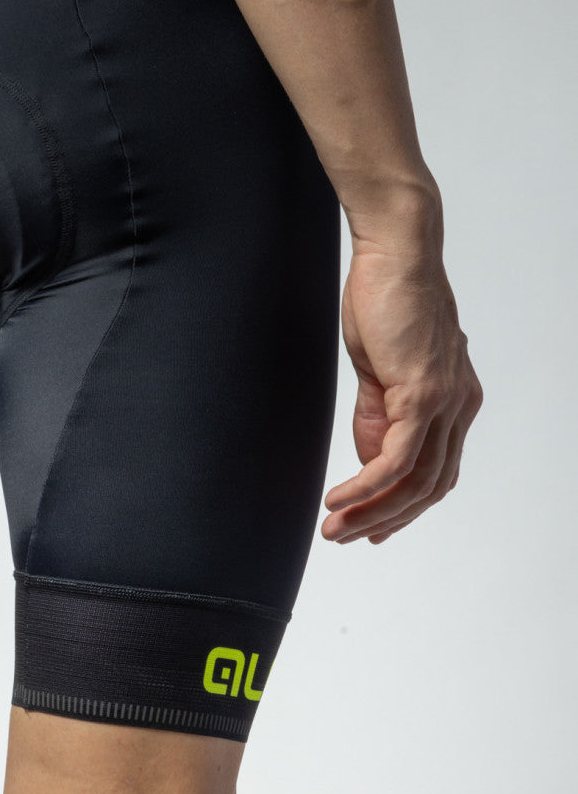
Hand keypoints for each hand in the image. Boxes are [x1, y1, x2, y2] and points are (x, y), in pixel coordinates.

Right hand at [321, 242, 482, 544]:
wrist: (396, 256)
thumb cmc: (385, 301)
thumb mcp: (379, 368)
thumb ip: (378, 414)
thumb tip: (370, 458)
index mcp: (453, 401)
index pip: (435, 471)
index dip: (402, 506)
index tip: (368, 525)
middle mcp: (458, 408)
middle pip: (429, 487)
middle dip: (386, 520)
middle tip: (345, 537)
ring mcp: (446, 403)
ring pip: (415, 482)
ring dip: (372, 512)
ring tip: (335, 527)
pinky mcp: (424, 395)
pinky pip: (397, 459)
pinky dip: (367, 486)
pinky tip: (340, 498)